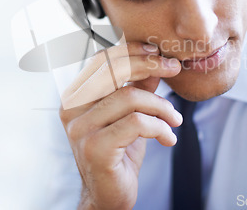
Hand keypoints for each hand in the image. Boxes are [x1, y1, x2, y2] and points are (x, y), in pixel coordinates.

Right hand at [59, 42, 182, 209]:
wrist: (108, 195)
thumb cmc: (118, 153)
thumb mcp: (129, 113)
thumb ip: (138, 86)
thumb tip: (156, 59)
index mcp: (76, 97)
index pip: (102, 60)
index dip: (132, 51)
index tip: (159, 53)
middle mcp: (72, 110)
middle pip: (113, 71)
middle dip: (149, 65)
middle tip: (174, 69)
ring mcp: (81, 129)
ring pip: (130, 98)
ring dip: (161, 107)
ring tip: (174, 119)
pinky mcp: (95, 148)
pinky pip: (137, 123)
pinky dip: (160, 127)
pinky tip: (168, 138)